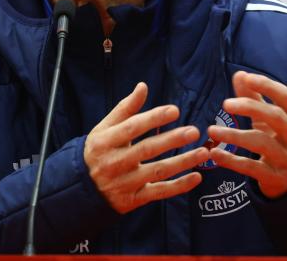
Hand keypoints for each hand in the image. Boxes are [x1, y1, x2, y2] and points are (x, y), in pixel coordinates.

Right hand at [84, 82, 209, 213]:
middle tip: (194, 131)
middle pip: (147, 149)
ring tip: (203, 152)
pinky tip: (197, 177)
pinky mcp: (133, 200)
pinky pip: (159, 192)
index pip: (132, 127)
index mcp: (106, 141)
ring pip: (157, 172)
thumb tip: (143, 86)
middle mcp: (114, 162)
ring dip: (182, 162)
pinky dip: (179, 186)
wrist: (82, 188)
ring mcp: (124, 183)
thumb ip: (125, 108)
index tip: (174, 110)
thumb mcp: (104, 128)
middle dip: (172, 140)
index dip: (154, 118)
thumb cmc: (98, 151)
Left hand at [207, 71, 286, 198]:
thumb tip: (239, 74)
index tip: (247, 78)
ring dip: (235, 135)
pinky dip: (232, 160)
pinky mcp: (276, 178)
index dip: (267, 85)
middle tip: (225, 104)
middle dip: (251, 107)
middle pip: (276, 117)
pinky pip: (252, 168)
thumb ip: (255, 97)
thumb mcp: (269, 121)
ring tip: (212, 130)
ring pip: (262, 143)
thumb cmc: (279, 142)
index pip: (285, 97)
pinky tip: (215, 153)